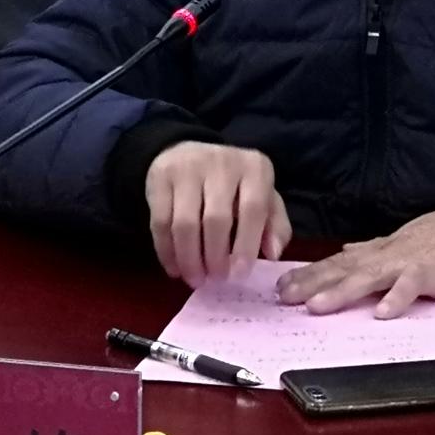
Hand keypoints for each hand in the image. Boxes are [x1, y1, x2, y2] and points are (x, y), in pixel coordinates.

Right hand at [145, 141, 291, 287]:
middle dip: (214, 257)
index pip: (253, 209)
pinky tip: (175, 269)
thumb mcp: (263, 198)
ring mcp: (188, 166)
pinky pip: (160, 222)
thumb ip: (275, 225)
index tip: (239, 275)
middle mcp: (222, 162)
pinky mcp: (160, 176)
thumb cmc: (234, 185)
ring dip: (189, 259)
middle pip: (216, 219)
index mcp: (254, 168)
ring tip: (195, 279)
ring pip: (184, 223)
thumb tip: (274, 253)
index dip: (246, 245)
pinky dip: (166, 252)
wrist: (191, 154)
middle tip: (215, 280)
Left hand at [277, 198, 434, 317]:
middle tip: (284, 297)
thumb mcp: (398, 242)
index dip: (309, 274)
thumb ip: (370, 250)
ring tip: (317, 306)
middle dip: (312, 283)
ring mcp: (406, 263)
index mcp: (377, 253)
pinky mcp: (430, 272)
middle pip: (343, 270)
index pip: (336, 263)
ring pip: (368, 277)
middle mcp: (385, 256)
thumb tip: (344, 251)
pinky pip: (412, 286)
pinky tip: (382, 313)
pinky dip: (397, 297)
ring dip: (342, 292)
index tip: (281, 285)